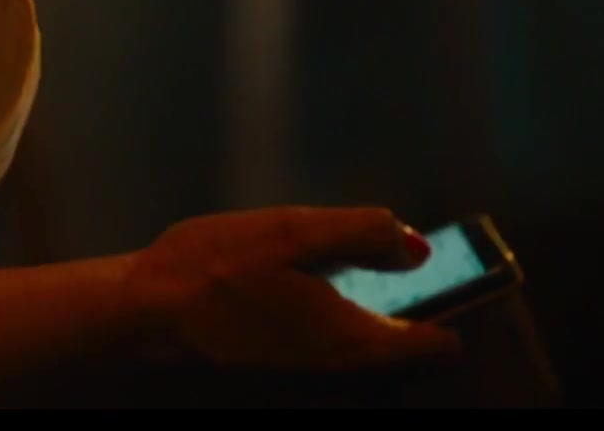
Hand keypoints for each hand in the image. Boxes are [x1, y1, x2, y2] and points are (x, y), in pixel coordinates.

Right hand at [126, 207, 460, 402]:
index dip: (456, 305)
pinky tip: (316, 280)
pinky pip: (337, 343)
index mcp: (356, 340)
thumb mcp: (294, 233)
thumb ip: (363, 235)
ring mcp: (311, 371)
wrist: (145, 311)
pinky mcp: (283, 363)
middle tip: (414, 260)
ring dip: (380, 310)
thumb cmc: (217, 269)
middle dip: (419, 308)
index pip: (437, 345)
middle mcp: (341, 368)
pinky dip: (343, 314)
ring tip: (368, 262)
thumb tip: (418, 246)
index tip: (458, 272)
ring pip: (370, 346)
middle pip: (407, 349)